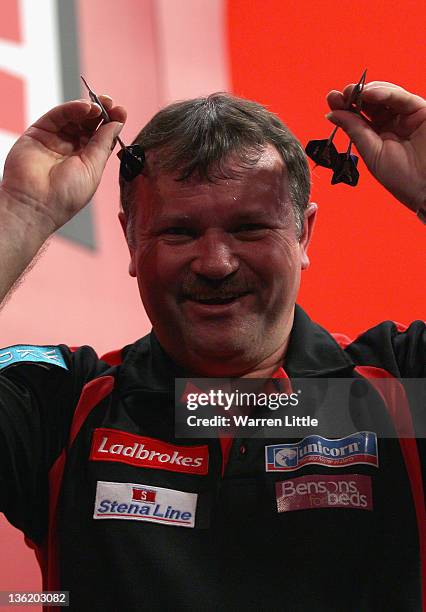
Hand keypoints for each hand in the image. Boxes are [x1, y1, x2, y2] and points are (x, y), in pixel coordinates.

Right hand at [0, 96, 125, 233]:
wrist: (35, 203)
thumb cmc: (65, 196)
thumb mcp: (93, 169)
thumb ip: (103, 144)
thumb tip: (117, 124)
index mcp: (87, 161)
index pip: (102, 137)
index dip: (112, 124)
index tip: (121, 112)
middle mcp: (72, 149)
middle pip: (89, 125)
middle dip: (102, 112)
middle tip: (112, 104)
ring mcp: (55, 139)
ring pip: (74, 117)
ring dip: (89, 108)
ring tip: (100, 105)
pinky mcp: (39, 131)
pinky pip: (58, 115)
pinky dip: (72, 108)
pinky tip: (85, 107)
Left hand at [326, 81, 425, 212]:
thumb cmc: (402, 178)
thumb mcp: (372, 153)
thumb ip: (355, 131)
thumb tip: (333, 114)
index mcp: (376, 136)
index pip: (357, 117)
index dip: (345, 106)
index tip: (332, 99)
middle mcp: (390, 123)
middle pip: (369, 103)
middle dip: (353, 96)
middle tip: (340, 94)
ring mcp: (404, 115)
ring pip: (383, 95)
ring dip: (366, 91)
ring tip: (352, 92)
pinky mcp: (419, 109)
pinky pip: (400, 97)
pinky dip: (384, 92)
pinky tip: (369, 93)